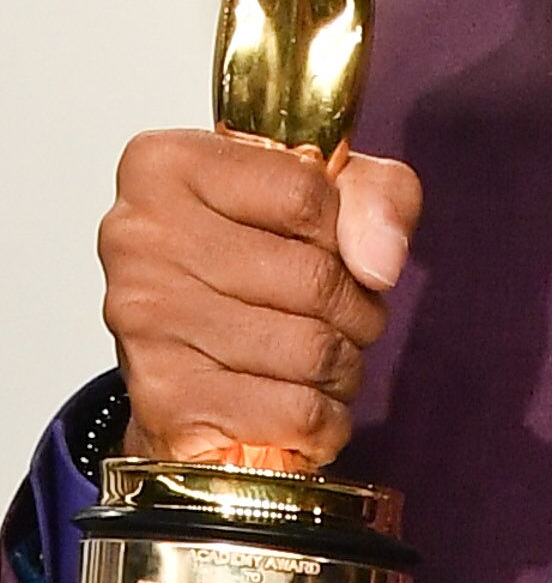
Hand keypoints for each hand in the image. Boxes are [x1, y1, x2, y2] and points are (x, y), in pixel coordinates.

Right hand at [100, 131, 421, 470]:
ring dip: (343, 365)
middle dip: (357, 309)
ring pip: (313, 349)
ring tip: (317, 359)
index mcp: (166, 165)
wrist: (189, 375)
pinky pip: (297, 410)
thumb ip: (377, 196)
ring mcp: (146, 320)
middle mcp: (139, 237)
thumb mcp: (329, 199)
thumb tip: (380, 261)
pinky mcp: (166, 400)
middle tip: (338, 317)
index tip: (327, 246)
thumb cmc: (254, 271)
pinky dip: (323, 417)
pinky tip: (297, 402)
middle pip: (315, 277)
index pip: (306, 193)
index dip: (345, 232)